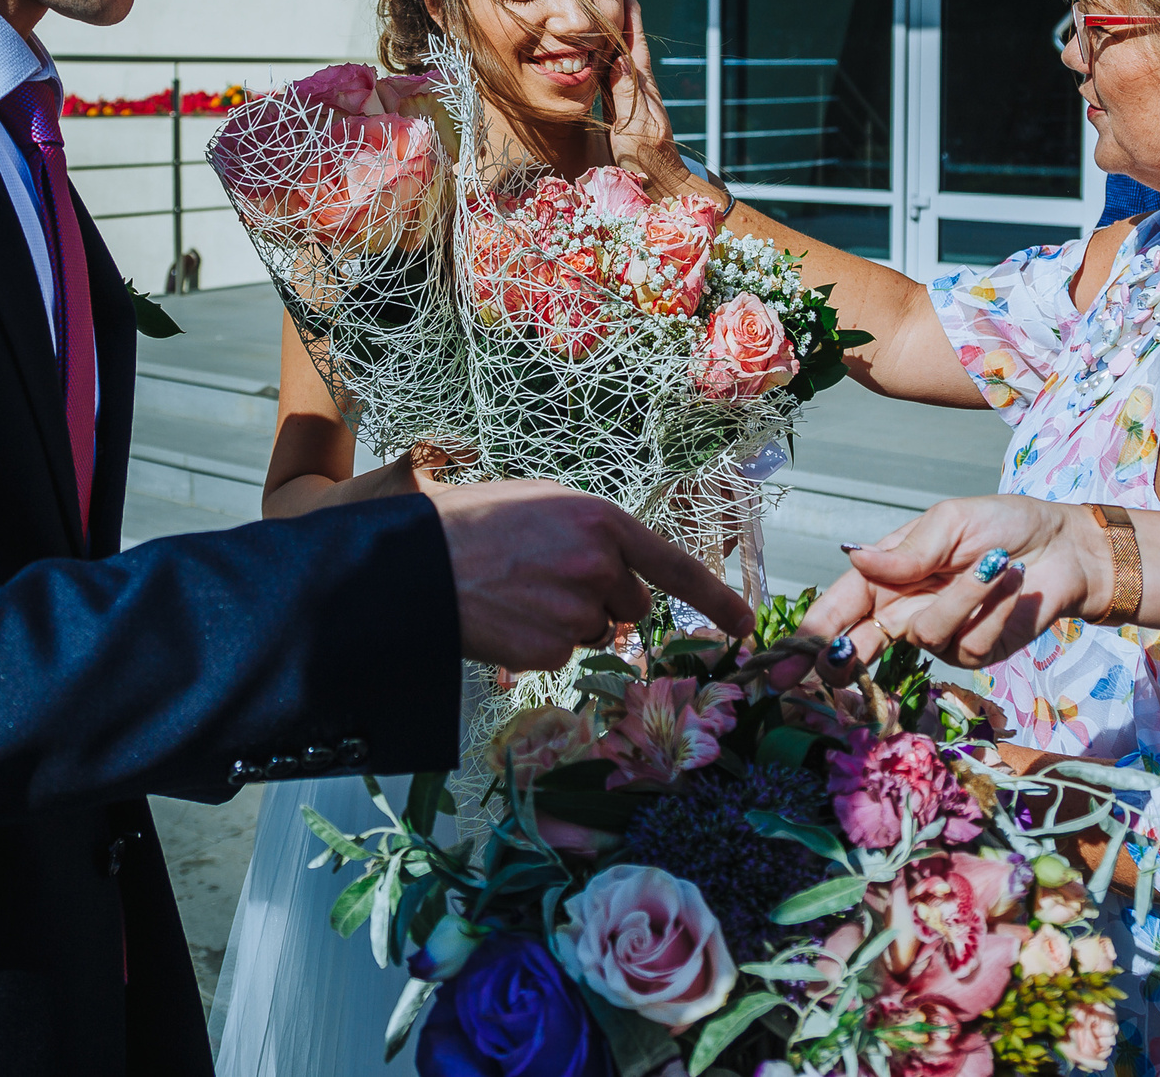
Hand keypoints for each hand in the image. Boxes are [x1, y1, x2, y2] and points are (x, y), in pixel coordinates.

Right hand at [432, 480, 754, 669]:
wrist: (413, 562)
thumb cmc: (473, 523)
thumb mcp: (542, 504)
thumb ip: (592, 534)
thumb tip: (618, 570)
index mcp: (602, 522)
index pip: (675, 566)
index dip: (715, 598)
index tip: (745, 624)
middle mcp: (599, 568)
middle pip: (630, 605)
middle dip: (602, 600)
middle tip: (546, 578)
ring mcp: (575, 613)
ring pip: (594, 632)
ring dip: (566, 621)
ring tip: (515, 593)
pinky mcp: (548, 651)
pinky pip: (561, 654)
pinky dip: (538, 644)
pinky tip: (504, 618)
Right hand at [602, 0, 716, 209]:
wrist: (661, 184)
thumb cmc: (648, 160)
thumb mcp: (635, 127)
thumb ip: (625, 94)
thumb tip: (619, 58)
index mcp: (642, 86)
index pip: (634, 41)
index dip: (629, 13)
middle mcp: (638, 86)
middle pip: (627, 41)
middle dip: (620, 12)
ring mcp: (632, 97)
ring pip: (619, 55)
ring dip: (611, 31)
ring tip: (600, 8)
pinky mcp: (624, 109)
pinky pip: (611, 73)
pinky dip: (604, 56)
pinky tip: (596, 51)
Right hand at [802, 495, 1109, 667]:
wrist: (1065, 549)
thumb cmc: (1003, 525)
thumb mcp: (950, 522)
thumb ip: (904, 552)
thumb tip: (852, 557)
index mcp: (887, 575)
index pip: (838, 608)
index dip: (810, 635)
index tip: (786, 661)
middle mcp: (904, 610)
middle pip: (858, 648)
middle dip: (840, 663)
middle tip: (828, 674)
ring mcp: (938, 636)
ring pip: (925, 636)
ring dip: (963, 597)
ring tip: (999, 564)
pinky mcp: (974, 654)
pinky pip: (968, 644)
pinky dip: (992, 610)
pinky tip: (1013, 587)